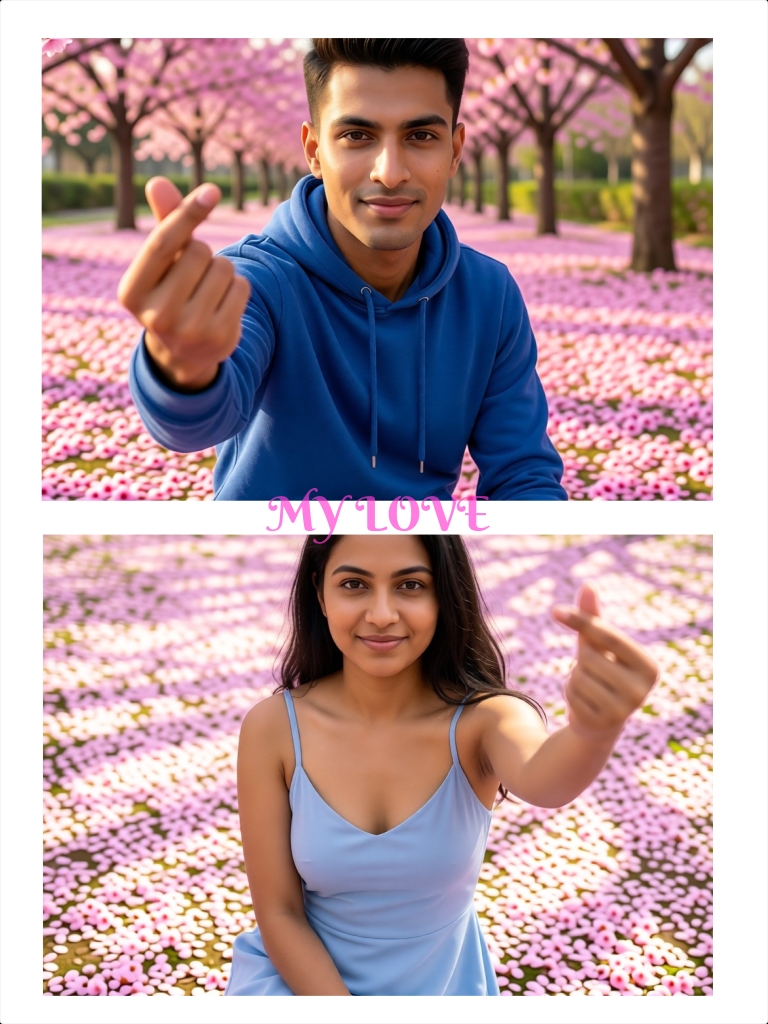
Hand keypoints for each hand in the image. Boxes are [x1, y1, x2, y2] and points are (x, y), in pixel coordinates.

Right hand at [117, 177, 250, 390]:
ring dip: (222, 270)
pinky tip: (222, 304)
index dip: (187, 213)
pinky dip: (237, 287)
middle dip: (202, 253)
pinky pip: (242, 287)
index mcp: (131, 293)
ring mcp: (190, 331)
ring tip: (206, 290)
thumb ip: (164, 224)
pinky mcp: (221, 338)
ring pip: (224, 268)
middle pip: (198, 252)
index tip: (211, 191)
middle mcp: (156, 316)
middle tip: (193, 276)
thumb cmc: (170, 292)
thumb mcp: (160, 263)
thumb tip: (157, 182)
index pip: (162, 243)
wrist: (184, 352)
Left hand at [552, 584, 658, 740]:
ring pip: (578, 676)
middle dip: (581, 659)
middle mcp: (642, 690)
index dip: (580, 620)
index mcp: (649, 666)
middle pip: (589, 657)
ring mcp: (624, 711)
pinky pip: (571, 695)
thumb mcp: (599, 644)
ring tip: (590, 686)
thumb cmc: (603, 671)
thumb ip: (593, 618)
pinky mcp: (602, 724)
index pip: (609, 636)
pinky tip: (584, 701)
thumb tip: (588, 585)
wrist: (601, 720)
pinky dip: (570, 693)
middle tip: (592, 670)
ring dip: (574, 677)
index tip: (555, 610)